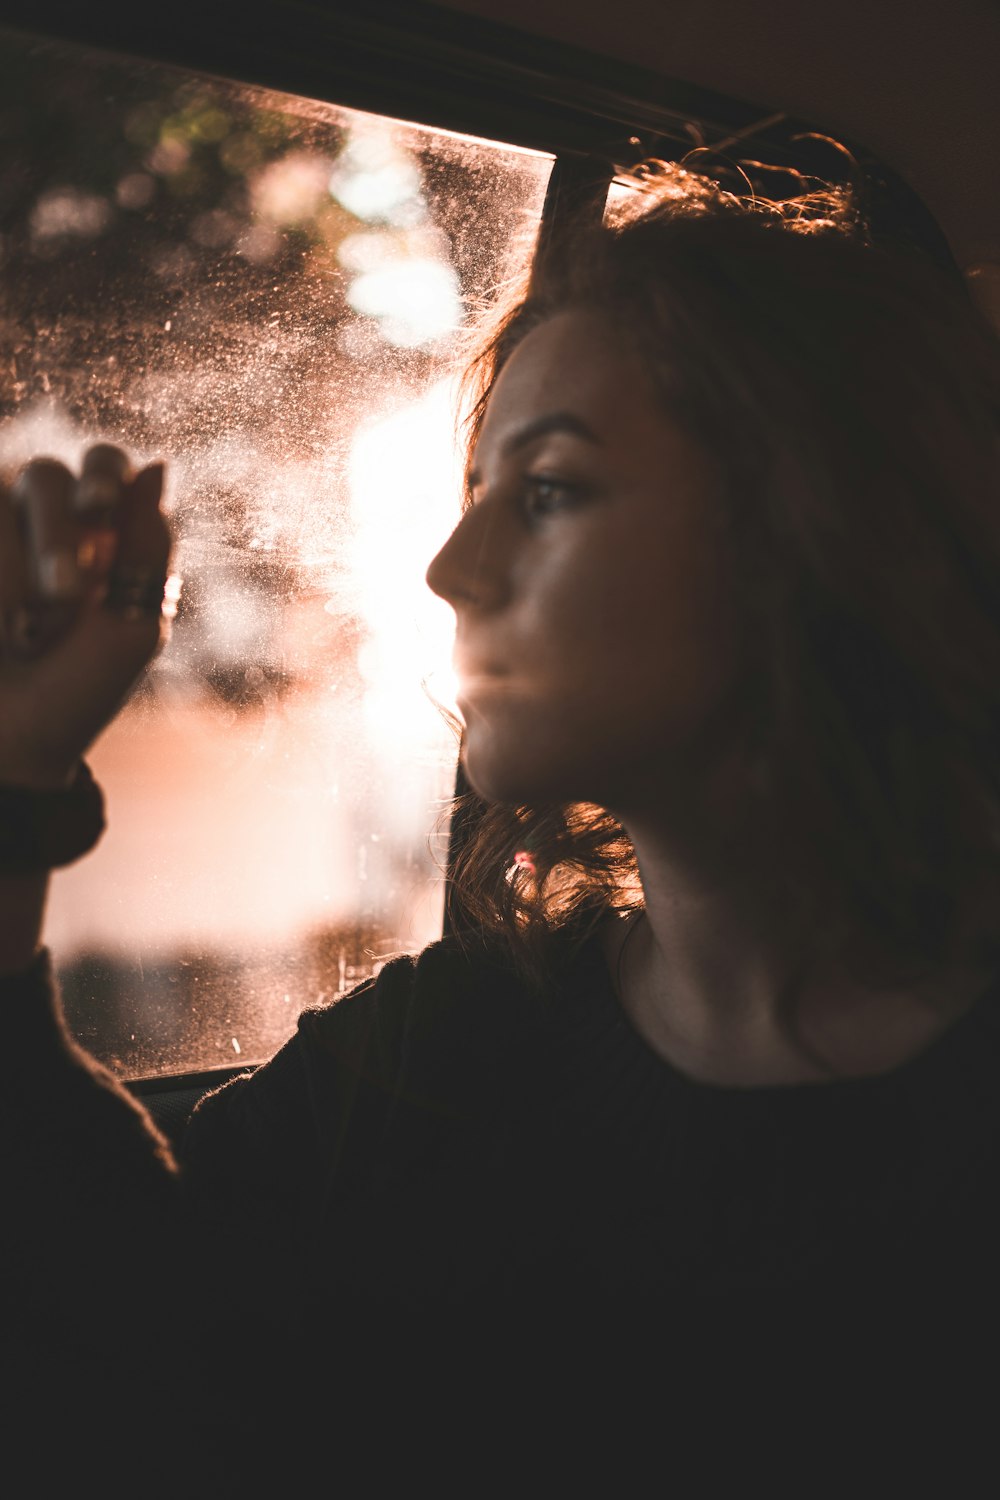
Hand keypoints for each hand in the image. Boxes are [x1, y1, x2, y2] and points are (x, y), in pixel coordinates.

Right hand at [0, 444, 172, 788]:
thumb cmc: (78, 692)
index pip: (103, 464)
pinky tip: (7, 628)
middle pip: (45, 477)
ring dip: (18, 568)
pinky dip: (0, 584)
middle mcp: (40, 520)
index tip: (100, 505)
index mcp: (101, 531)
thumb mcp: (131, 628)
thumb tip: (158, 465)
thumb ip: (147, 548)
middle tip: (65, 598)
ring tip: (27, 633)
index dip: (100, 472)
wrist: (10, 744)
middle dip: (56, 536)